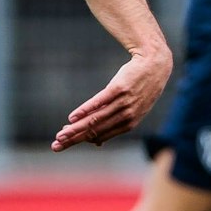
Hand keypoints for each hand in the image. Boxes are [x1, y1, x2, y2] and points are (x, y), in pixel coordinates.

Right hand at [52, 49, 172, 151]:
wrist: (155, 64)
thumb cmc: (141, 88)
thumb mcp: (133, 110)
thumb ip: (115, 125)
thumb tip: (96, 143)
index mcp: (128, 124)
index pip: (99, 136)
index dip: (81, 140)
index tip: (64, 141)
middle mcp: (126, 115)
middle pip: (95, 131)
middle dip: (74, 139)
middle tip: (56, 146)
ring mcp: (123, 102)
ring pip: (95, 119)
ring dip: (75, 128)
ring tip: (60, 134)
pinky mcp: (118, 88)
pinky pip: (99, 102)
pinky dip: (84, 110)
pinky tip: (72, 117)